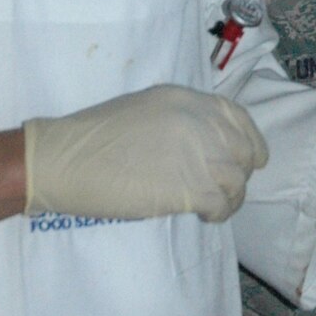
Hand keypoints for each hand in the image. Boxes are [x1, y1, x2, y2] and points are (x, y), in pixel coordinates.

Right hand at [24, 85, 267, 222]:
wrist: (65, 160)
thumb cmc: (94, 137)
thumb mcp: (145, 109)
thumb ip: (180, 120)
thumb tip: (203, 144)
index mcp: (186, 99)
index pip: (238, 117)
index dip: (250, 141)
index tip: (250, 159)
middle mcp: (198, 122)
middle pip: (242, 151)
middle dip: (238, 173)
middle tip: (222, 189)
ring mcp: (196, 154)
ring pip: (236, 180)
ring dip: (230, 197)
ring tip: (211, 207)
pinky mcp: (189, 188)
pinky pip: (222, 203)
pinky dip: (219, 213)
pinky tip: (204, 216)